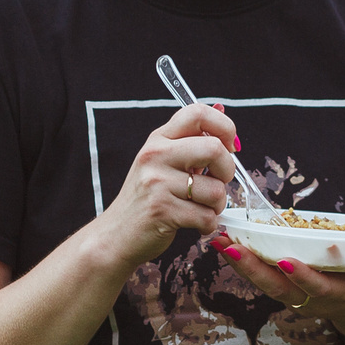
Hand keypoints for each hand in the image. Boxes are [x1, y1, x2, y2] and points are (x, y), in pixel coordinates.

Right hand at [93, 101, 241, 265]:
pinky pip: (206, 217)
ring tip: (201, 208)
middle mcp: (156, 155)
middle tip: (217, 182)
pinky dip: (208, 225)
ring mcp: (157, 183)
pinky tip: (195, 223)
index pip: (197, 113)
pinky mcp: (162, 211)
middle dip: (227, 170)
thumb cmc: (146, 198)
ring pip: (215, 190)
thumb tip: (222, 110)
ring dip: (217, 205)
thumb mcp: (162, 161)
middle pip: (214, 149)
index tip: (229, 146)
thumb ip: (191, 141)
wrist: (116, 234)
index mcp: (159, 139)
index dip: (224, 127)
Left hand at [208, 232, 344, 344]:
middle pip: (279, 289)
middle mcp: (313, 301)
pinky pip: (260, 280)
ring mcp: (297, 298)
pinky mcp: (285, 291)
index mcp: (340, 295)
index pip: (318, 288)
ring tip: (219, 242)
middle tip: (231, 248)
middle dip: (254, 269)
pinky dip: (243, 263)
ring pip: (264, 286)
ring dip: (241, 265)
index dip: (303, 277)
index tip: (285, 260)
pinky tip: (225, 243)